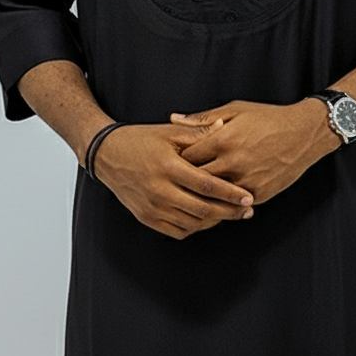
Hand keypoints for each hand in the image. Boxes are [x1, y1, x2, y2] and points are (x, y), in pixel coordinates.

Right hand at [93, 120, 255, 240]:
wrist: (108, 155)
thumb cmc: (141, 140)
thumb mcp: (169, 131)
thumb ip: (198, 132)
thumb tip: (224, 125)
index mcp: (168, 166)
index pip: (206, 184)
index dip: (230, 193)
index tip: (247, 196)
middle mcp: (159, 190)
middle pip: (202, 209)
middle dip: (228, 212)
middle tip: (247, 210)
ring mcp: (152, 207)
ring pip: (192, 223)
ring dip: (214, 221)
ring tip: (231, 214)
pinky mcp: (146, 218)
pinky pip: (177, 231)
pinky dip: (195, 227)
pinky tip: (206, 218)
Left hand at [170, 99, 338, 205]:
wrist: (303, 133)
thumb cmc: (268, 118)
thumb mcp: (235, 110)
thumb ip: (203, 118)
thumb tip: (174, 119)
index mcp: (224, 139)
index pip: (187, 157)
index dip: (176, 160)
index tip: (171, 161)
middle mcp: (233, 163)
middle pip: (196, 180)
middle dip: (184, 181)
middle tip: (174, 182)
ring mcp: (246, 181)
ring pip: (213, 197)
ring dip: (200, 198)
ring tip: (187, 197)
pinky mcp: (258, 194)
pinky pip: (232, 205)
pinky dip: (221, 205)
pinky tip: (212, 204)